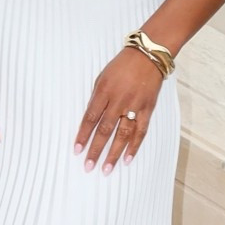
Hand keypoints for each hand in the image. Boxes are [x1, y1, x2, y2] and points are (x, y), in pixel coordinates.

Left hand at [75, 48, 165, 172]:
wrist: (148, 55)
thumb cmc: (122, 66)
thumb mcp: (102, 77)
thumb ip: (97, 99)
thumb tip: (91, 121)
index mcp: (104, 91)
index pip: (90, 118)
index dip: (83, 135)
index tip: (77, 150)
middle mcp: (119, 100)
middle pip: (105, 130)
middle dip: (95, 149)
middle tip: (88, 166)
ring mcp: (134, 106)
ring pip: (123, 134)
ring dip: (114, 153)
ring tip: (106, 169)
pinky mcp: (147, 109)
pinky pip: (140, 131)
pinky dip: (134, 146)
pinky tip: (127, 159)